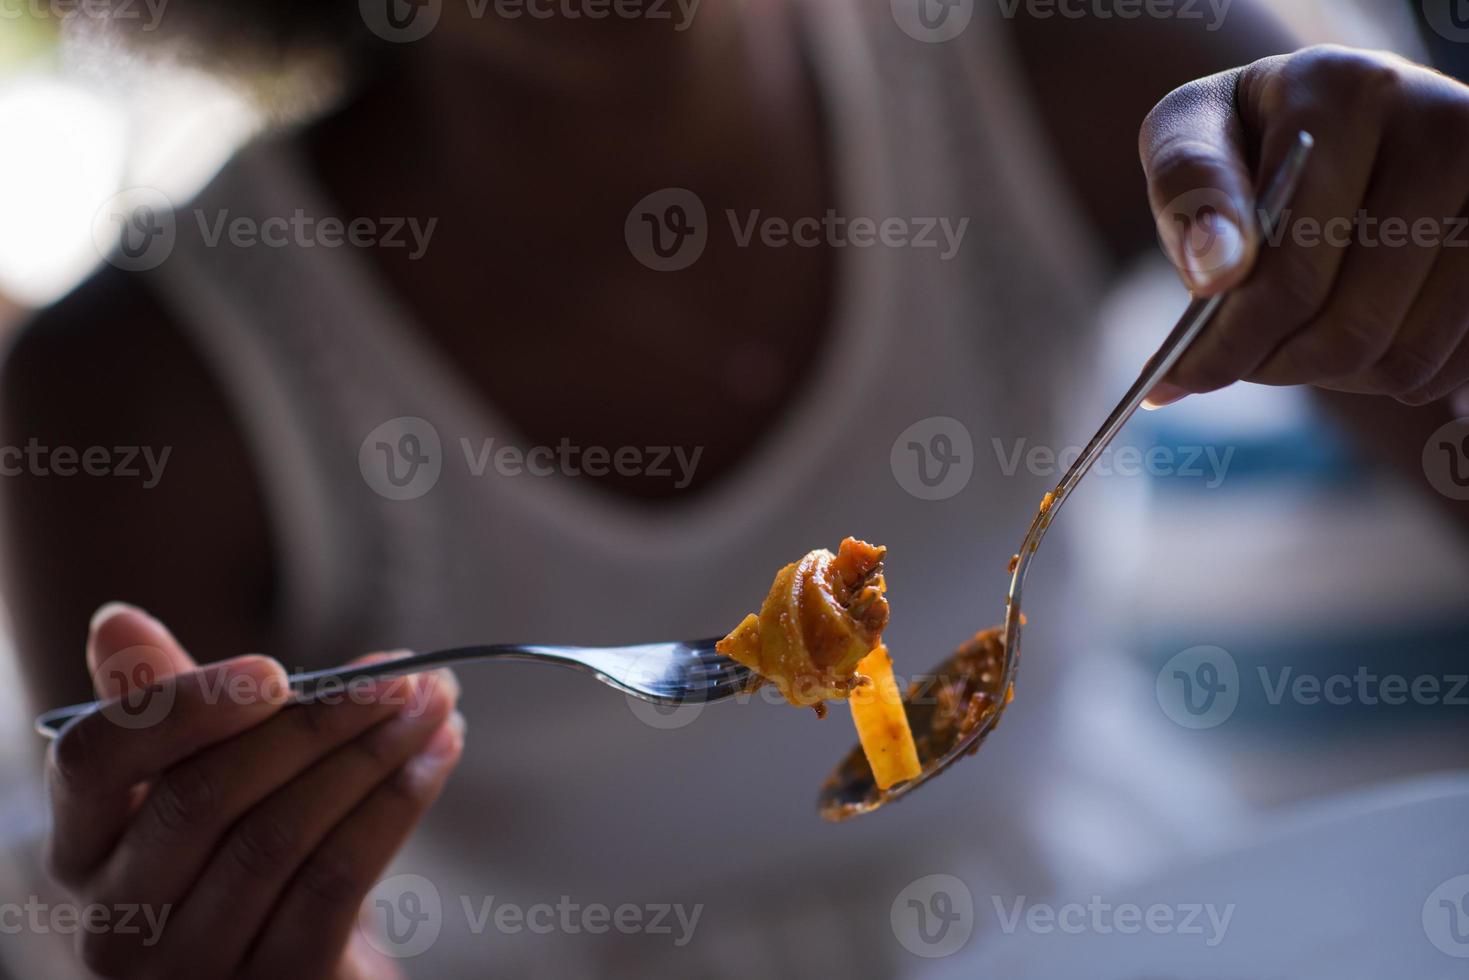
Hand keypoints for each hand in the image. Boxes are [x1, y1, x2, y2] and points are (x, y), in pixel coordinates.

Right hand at [45, 604, 463, 978]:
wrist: (294, 963)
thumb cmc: (237, 849)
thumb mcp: (195, 776)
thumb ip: (161, 704)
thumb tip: (120, 620)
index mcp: (81, 847)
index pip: (95, 762)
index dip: (184, 707)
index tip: (276, 666)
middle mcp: (116, 921)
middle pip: (206, 794)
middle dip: (318, 720)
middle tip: (401, 674)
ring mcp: (192, 967)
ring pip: (281, 834)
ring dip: (373, 754)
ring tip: (434, 703)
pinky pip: (337, 880)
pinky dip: (396, 806)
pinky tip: (436, 758)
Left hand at [1140, 45, 1468, 406]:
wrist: (1347, 118)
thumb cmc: (1252, 135)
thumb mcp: (1193, 131)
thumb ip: (1190, 189)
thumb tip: (1216, 273)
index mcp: (1346, 93)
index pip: (1287, 274)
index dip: (1226, 345)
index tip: (1180, 378)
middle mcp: (1441, 128)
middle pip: (1348, 330)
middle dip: (1272, 366)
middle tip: (1234, 361)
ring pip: (1399, 358)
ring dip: (1329, 375)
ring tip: (1292, 333)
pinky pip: (1445, 365)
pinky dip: (1385, 373)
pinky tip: (1354, 328)